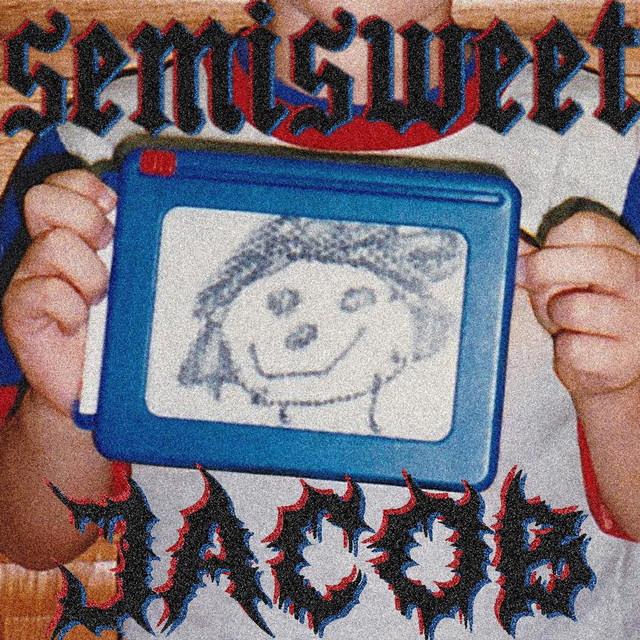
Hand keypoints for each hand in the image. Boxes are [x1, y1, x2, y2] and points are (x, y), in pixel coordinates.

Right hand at [3, 170, 115, 415]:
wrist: (88, 383)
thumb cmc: (115, 328)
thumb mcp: (131, 281)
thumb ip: (133, 247)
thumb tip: (151, 215)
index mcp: (75, 235)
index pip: (67, 184)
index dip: (87, 188)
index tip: (114, 212)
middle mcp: (47, 250)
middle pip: (44, 199)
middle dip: (85, 220)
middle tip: (105, 252)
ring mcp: (30, 279)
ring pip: (53, 243)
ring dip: (87, 273)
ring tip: (97, 300)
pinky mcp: (19, 312)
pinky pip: (42, 290)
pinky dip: (68, 307)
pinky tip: (77, 322)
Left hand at [517, 211, 639, 397]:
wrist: (606, 369)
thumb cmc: (583, 317)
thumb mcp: (561, 279)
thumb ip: (538, 258)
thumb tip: (510, 241)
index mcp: (625, 252)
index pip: (588, 227)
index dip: (551, 241)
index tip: (531, 257)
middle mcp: (639, 282)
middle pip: (594, 261)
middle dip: (544, 270)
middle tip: (526, 281)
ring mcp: (637, 322)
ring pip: (576, 308)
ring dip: (555, 316)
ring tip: (564, 322)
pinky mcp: (625, 359)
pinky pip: (574, 349)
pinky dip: (564, 351)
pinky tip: (576, 348)